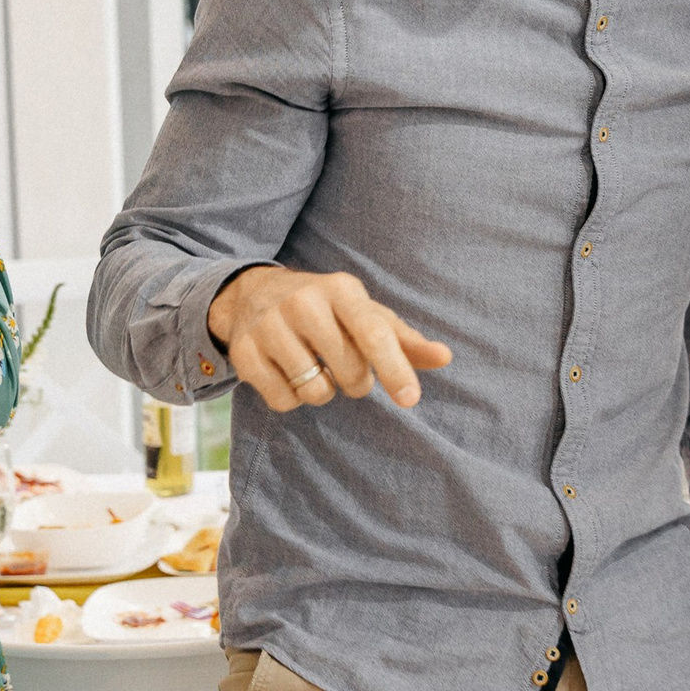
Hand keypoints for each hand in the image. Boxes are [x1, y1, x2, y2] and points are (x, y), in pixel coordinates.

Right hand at [206, 266, 451, 410]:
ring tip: (314, 369)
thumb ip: (405, 340)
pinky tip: (288, 374)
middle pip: (348, 371)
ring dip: (323, 393)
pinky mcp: (244, 351)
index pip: (373, 333)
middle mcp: (303, 302)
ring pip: (315, 391)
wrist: (253, 294)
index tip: (410, 399)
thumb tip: (445, 357)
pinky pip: (283, 401)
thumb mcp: (365, 316)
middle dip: (355, 382)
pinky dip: (292, 399)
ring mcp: (269, 325)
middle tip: (343, 367)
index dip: (394, 368)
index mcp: (341, 289)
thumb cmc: (327, 311)